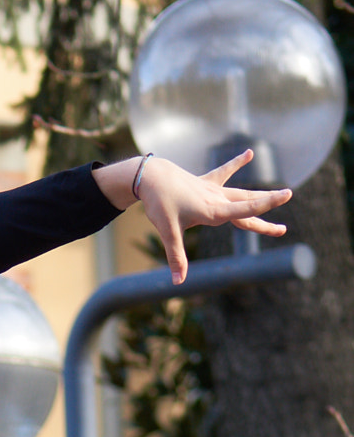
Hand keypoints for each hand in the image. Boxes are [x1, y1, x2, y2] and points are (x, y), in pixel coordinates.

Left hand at [98, 152, 290, 284]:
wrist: (151, 177)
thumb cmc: (159, 204)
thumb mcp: (167, 232)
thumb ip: (176, 257)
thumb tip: (178, 282)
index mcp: (213, 211)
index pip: (245, 209)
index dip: (266, 205)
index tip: (286, 196)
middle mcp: (217, 199)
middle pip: (248, 207)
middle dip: (267, 216)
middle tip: (283, 230)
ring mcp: (212, 189)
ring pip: (242, 193)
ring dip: (260, 197)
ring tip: (280, 196)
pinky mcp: (205, 182)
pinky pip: (224, 173)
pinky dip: (236, 164)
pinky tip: (249, 153)